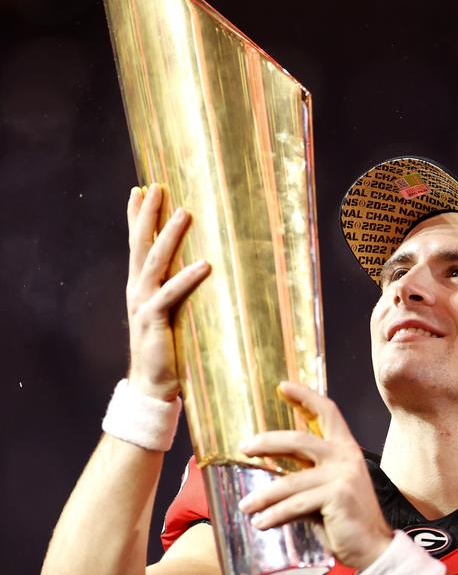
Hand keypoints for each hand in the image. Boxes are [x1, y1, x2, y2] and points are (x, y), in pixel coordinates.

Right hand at [125, 184, 210, 400]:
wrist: (152, 386)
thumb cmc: (168, 350)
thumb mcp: (172, 314)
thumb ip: (179, 292)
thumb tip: (202, 269)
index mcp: (140, 288)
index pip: (137, 245)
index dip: (136, 217)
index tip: (140, 190)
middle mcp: (137, 291)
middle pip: (140, 245)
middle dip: (147, 215)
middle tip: (155, 187)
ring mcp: (143, 305)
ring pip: (154, 263)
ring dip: (169, 236)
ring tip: (184, 213)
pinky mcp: (154, 321)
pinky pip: (171, 294)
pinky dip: (187, 278)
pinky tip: (204, 264)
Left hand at [238, 382, 393, 569]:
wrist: (373, 549)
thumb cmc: (347, 521)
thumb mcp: (326, 492)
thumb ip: (306, 478)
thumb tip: (272, 479)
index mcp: (346, 449)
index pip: (327, 412)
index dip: (305, 396)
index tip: (283, 386)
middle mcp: (346, 456)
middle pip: (299, 440)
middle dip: (268, 442)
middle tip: (244, 448)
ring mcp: (342, 475)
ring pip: (291, 481)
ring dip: (264, 496)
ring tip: (246, 507)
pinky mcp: (337, 496)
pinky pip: (296, 504)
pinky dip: (274, 515)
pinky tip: (262, 523)